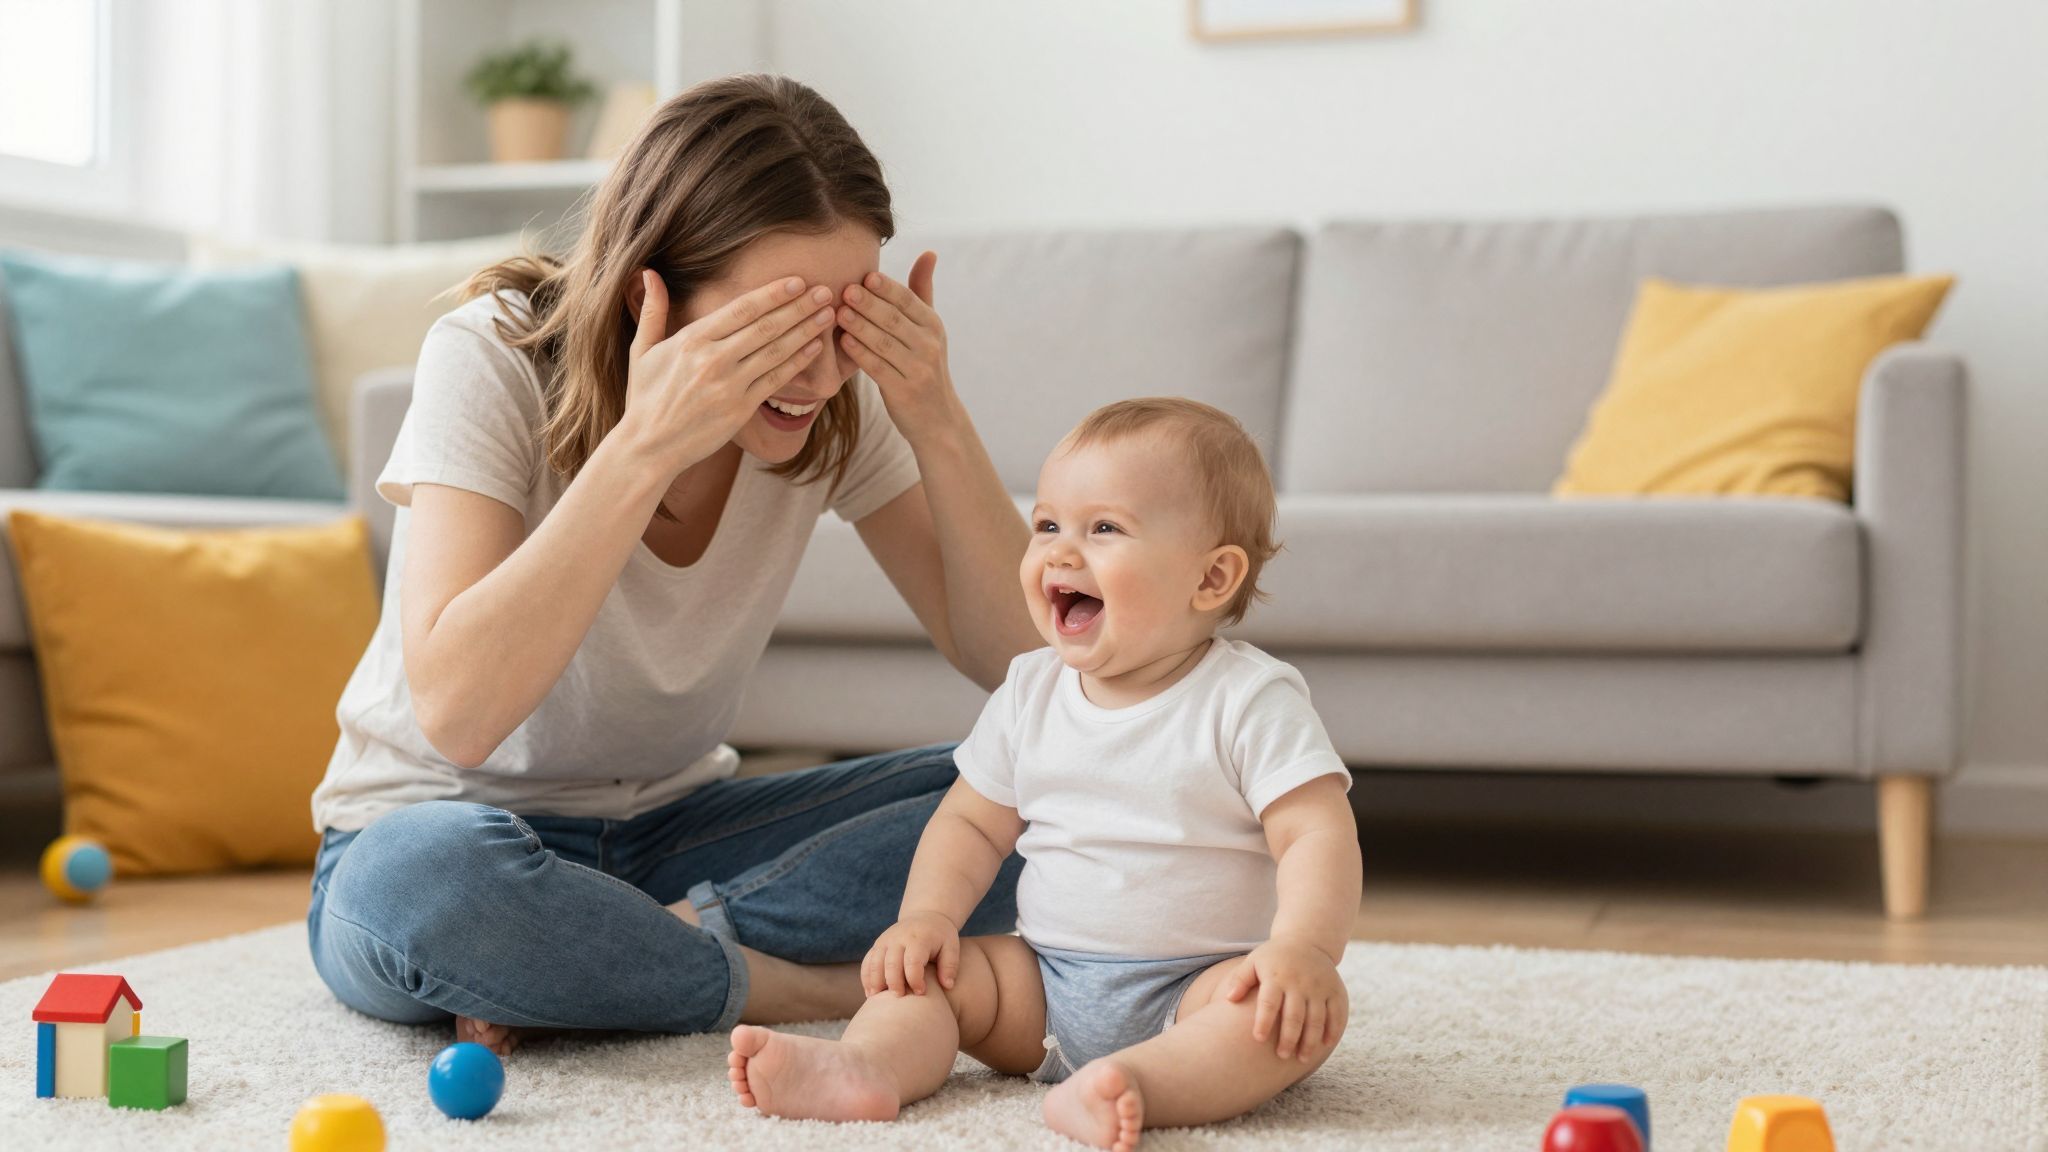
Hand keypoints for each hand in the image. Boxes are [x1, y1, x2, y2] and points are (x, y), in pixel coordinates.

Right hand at [620, 269, 838, 471]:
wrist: (648, 447)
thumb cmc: (645, 397)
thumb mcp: (642, 350)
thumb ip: (652, 310)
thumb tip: (649, 273)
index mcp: (691, 340)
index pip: (741, 309)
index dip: (773, 294)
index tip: (797, 281)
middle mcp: (712, 360)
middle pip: (765, 326)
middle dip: (798, 307)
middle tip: (824, 292)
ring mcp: (728, 386)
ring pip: (775, 351)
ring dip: (805, 331)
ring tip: (827, 315)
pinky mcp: (740, 410)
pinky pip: (775, 380)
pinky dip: (797, 362)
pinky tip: (815, 348)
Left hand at [835, 252, 955, 440]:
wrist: (937, 418)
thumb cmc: (923, 365)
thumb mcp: (929, 329)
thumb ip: (922, 291)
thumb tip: (929, 252)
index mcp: (933, 326)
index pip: (909, 301)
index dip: (887, 288)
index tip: (865, 275)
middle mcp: (929, 346)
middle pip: (894, 319)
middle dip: (869, 303)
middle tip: (844, 289)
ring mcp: (918, 369)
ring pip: (884, 343)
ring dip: (859, 326)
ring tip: (837, 312)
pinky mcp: (904, 391)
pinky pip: (878, 368)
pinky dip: (860, 353)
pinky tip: (843, 340)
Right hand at [860, 910, 959, 996]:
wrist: (926, 917)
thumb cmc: (940, 937)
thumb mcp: (951, 947)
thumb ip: (950, 966)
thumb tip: (948, 985)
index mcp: (918, 938)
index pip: (912, 961)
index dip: (915, 979)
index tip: (921, 992)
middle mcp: (898, 938)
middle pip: (890, 963)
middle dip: (894, 983)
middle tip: (899, 998)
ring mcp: (885, 941)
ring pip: (874, 963)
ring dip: (875, 982)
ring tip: (878, 1000)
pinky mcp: (877, 945)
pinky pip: (867, 962)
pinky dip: (866, 978)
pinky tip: (871, 993)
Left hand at [1219, 937, 1347, 1061]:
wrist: (1307, 940)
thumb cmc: (1274, 958)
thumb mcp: (1253, 962)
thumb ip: (1240, 980)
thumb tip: (1229, 999)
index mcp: (1277, 977)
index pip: (1269, 1003)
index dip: (1263, 1022)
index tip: (1258, 1039)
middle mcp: (1299, 982)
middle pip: (1294, 1016)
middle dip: (1288, 1038)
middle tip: (1281, 1056)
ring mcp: (1319, 987)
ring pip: (1316, 1019)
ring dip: (1310, 1041)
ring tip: (1301, 1058)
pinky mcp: (1335, 990)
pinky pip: (1337, 1013)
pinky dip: (1333, 1030)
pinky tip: (1324, 1044)